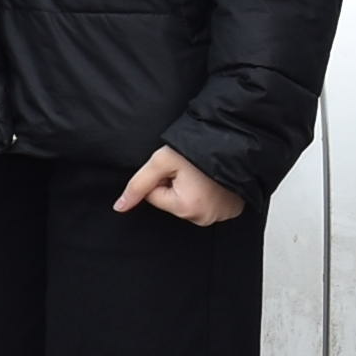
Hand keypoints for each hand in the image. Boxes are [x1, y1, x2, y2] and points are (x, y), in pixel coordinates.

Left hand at [110, 147, 247, 228]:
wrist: (236, 138)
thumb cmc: (201, 147)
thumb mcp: (162, 161)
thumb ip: (137, 185)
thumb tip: (119, 207)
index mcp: (187, 209)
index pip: (155, 196)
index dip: (161, 177)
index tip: (176, 166)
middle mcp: (205, 218)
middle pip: (173, 202)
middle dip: (176, 185)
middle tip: (191, 168)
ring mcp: (222, 215)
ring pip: (190, 202)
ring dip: (192, 188)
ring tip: (203, 171)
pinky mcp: (233, 210)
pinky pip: (210, 203)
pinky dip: (209, 192)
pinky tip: (214, 178)